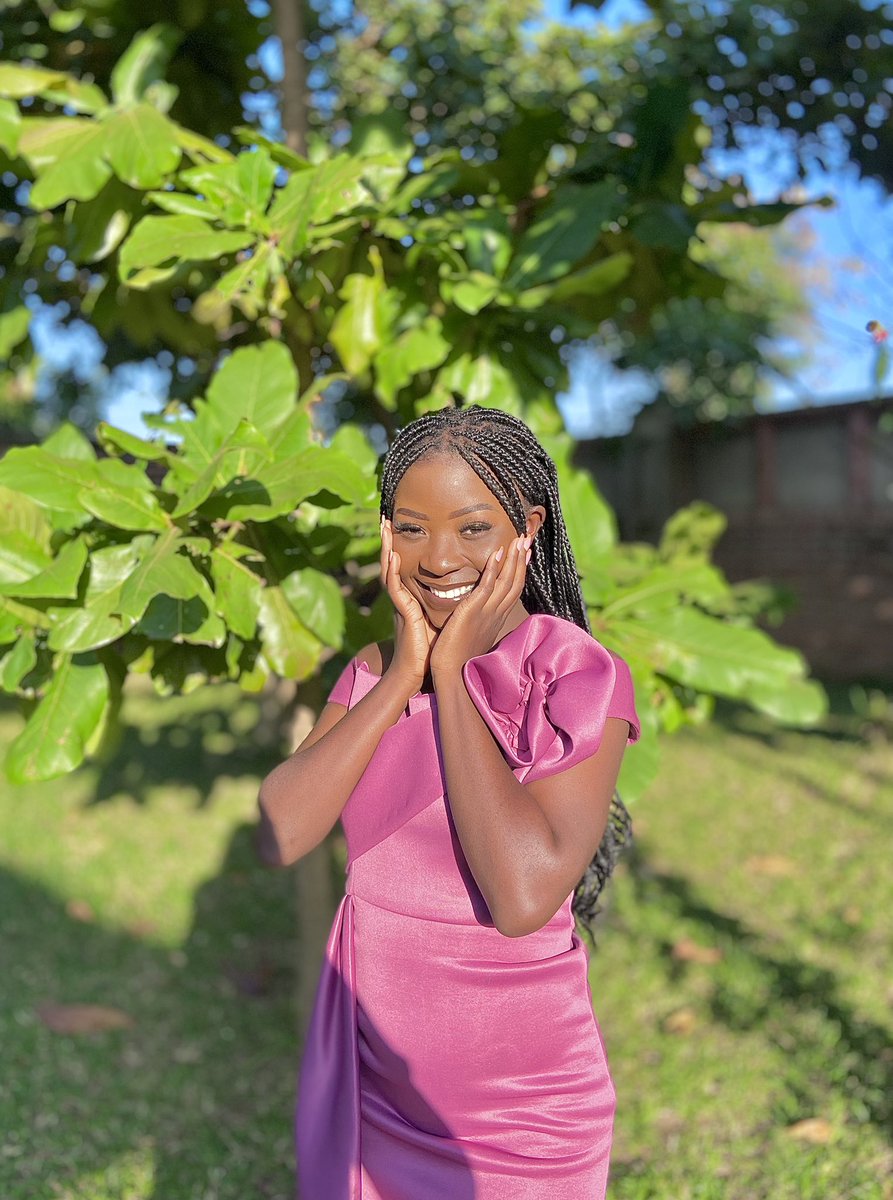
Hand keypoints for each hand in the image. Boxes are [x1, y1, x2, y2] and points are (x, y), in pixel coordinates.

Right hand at [379, 516, 436, 694]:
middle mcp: (402, 597)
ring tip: (385, 528)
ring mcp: (399, 603)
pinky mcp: (401, 612)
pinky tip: (394, 556)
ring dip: (386, 547)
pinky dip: (392, 570)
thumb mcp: (441, 619)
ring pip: (389, 569)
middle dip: (388, 541)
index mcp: (410, 598)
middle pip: (392, 563)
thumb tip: (468, 591)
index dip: (400, 548)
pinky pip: (394, 587)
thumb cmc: (430, 649)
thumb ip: (448, 604)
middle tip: (386, 520)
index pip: (403, 567)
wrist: (416, 671)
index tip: (399, 529)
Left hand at [429, 532, 531, 679]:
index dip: (520, 571)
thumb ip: (478, 620)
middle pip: (516, 582)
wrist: (452, 673)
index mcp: (497, 618)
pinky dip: (494, 568)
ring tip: (519, 539)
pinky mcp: (473, 611)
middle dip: (522, 559)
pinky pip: (487, 585)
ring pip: (507, 581)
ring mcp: (487, 612)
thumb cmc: (458, 657)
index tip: (525, 554)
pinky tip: (498, 552)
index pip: (513, 590)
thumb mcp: (473, 633)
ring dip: (514, 558)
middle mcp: (497, 613)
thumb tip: (477, 614)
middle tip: (527, 539)